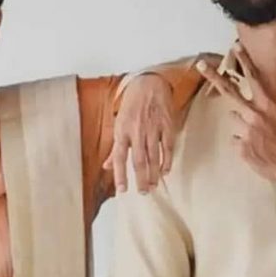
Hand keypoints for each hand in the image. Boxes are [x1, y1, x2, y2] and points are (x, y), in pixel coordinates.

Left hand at [104, 73, 175, 194]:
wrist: (150, 83)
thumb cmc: (132, 104)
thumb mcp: (119, 123)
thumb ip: (115, 147)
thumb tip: (107, 166)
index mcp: (122, 131)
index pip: (120, 157)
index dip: (120, 175)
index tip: (122, 190)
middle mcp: (137, 131)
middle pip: (139, 160)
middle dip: (141, 179)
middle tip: (143, 192)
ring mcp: (153, 128)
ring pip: (154, 156)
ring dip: (154, 174)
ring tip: (153, 186)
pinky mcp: (167, 125)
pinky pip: (168, 147)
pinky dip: (167, 160)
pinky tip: (165, 170)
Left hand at [195, 46, 275, 186]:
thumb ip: (270, 108)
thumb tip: (257, 103)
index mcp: (268, 105)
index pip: (254, 78)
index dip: (244, 62)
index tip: (235, 47)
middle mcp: (254, 114)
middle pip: (230, 91)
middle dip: (214, 76)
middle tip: (200, 65)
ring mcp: (245, 130)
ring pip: (235, 119)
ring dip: (243, 125)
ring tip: (259, 138)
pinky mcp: (239, 146)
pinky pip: (236, 140)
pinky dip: (243, 144)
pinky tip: (257, 150)